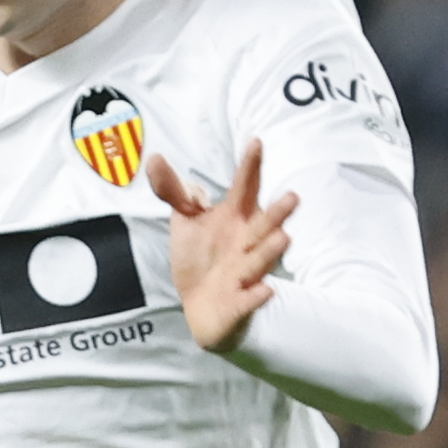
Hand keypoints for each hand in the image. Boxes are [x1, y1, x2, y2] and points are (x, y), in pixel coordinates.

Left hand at [147, 140, 298, 355]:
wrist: (200, 305)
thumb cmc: (200, 258)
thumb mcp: (185, 221)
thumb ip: (174, 192)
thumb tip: (154, 160)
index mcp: (235, 218)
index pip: (244, 189)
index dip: (249, 167)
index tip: (256, 142)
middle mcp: (246, 242)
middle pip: (263, 226)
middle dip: (277, 213)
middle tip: (293, 196)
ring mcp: (244, 272)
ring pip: (260, 260)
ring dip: (270, 250)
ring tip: (284, 237)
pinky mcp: (238, 301)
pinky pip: (249, 299)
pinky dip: (256, 296)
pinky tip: (264, 290)